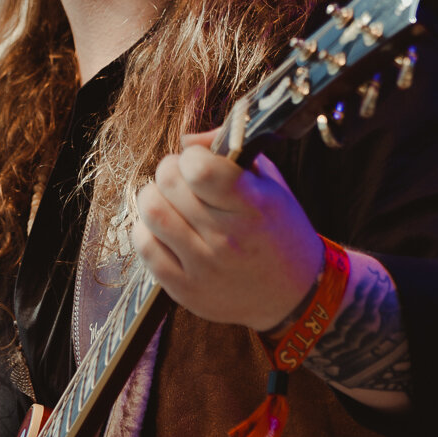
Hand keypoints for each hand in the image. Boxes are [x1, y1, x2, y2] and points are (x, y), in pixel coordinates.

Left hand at [133, 128, 324, 331]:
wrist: (292, 295)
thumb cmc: (280, 231)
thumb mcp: (270, 184)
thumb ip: (232, 151)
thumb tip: (187, 141)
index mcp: (254, 207)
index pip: (201, 170)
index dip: (192, 157)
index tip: (199, 162)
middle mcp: (228, 238)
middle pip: (169, 184)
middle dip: (170, 171)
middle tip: (182, 178)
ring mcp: (205, 267)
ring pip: (152, 212)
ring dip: (154, 197)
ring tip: (170, 201)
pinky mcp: (186, 289)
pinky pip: (145, 247)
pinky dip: (147, 229)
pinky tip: (165, 228)